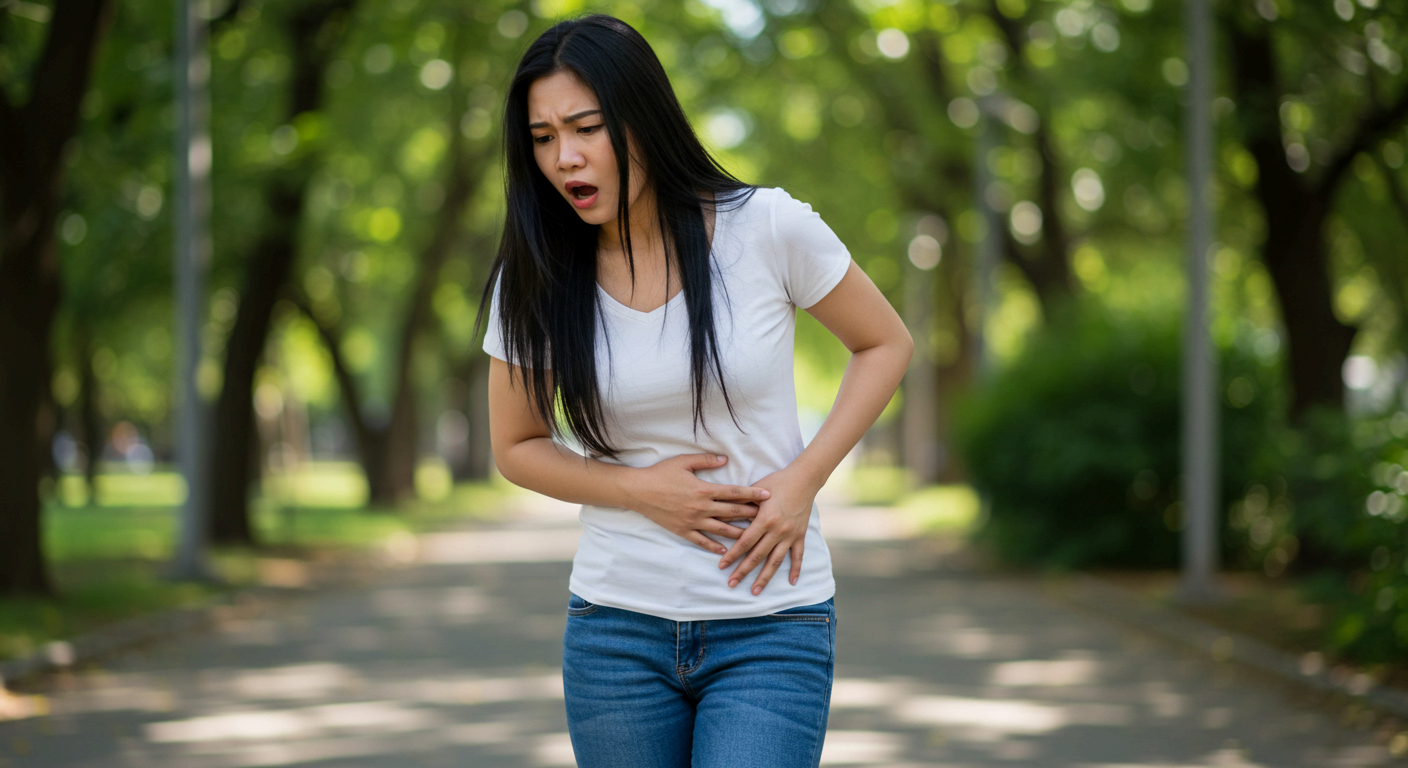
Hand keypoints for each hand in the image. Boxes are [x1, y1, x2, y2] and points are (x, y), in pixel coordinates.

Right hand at [621, 454, 770, 554]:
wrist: (638, 491)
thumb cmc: (660, 474)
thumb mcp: (683, 461)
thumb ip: (706, 460)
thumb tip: (725, 459)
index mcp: (704, 490)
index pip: (734, 492)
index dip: (752, 493)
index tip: (768, 495)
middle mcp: (701, 508)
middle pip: (732, 512)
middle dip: (752, 514)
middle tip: (769, 516)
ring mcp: (692, 522)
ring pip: (721, 530)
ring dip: (739, 533)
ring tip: (754, 536)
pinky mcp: (683, 531)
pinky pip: (702, 541)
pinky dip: (714, 547)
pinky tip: (725, 550)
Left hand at [717, 466, 819, 594]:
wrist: (804, 479)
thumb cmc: (777, 482)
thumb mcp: (756, 491)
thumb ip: (739, 505)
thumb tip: (720, 515)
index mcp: (764, 519)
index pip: (745, 542)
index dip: (733, 556)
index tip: (722, 566)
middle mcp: (777, 530)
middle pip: (757, 556)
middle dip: (743, 571)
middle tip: (731, 584)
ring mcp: (790, 535)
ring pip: (775, 561)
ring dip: (764, 578)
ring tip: (754, 591)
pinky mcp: (800, 535)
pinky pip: (798, 556)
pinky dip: (795, 569)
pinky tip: (791, 582)